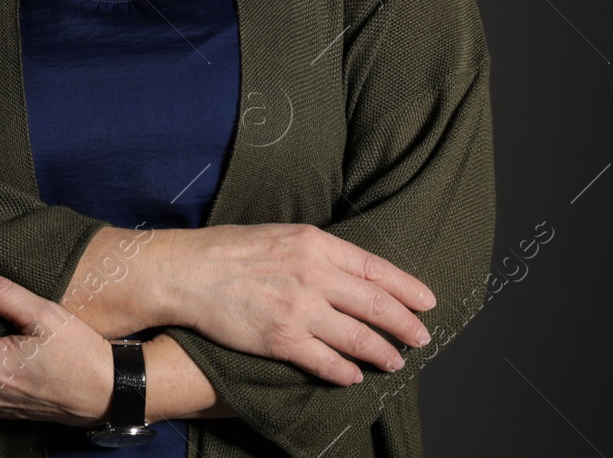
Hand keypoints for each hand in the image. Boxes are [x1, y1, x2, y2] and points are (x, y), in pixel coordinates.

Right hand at [158, 223, 435, 385]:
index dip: (407, 287)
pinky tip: (354, 376)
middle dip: (405, 324)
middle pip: (376, 305)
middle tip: (422, 336)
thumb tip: (348, 270)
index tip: (426, 301)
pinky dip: (346, 372)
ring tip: (395, 361)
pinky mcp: (282, 340)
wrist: (186, 271)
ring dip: (382, 352)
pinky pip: (326, 362)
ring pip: (358, 338)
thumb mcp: (280, 234)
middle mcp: (314, 275)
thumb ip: (315, 251)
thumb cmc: (228, 250)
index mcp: (315, 243)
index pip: (376, 268)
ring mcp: (300, 309)